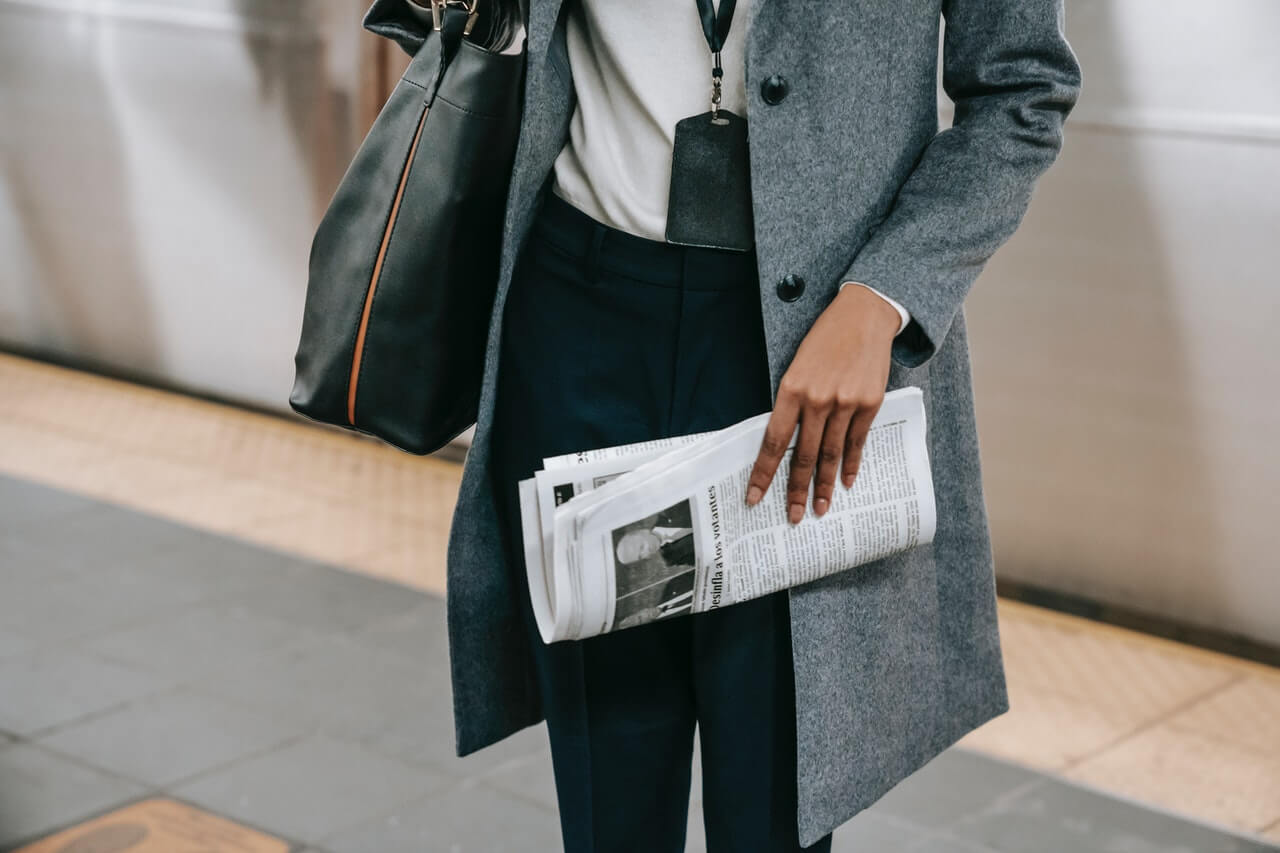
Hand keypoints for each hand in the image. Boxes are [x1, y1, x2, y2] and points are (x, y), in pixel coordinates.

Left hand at [745, 284, 898, 522]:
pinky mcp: (869, 404)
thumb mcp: (797, 366)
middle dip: (795, 490)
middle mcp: (817, 399)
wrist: (863, 316)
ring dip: (823, 486)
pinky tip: (845, 483)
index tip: (754, 497)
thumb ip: (792, 402)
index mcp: (791, 389)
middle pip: (802, 455)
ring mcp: (845, 403)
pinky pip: (857, 442)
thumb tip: (786, 441)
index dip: (762, 473)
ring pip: (830, 454)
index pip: (773, 442)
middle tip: (792, 517)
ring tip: (818, 510)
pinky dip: (850, 465)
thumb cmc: (824, 340)